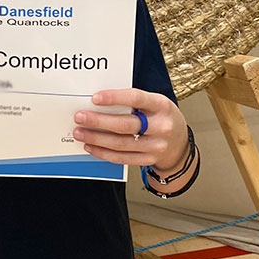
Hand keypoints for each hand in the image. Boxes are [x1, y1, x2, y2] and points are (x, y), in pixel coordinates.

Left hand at [73, 88, 188, 171]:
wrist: (179, 143)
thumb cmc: (160, 117)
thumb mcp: (154, 103)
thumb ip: (132, 102)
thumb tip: (98, 102)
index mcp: (161, 105)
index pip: (136, 98)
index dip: (114, 98)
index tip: (94, 98)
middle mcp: (161, 126)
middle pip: (125, 124)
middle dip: (98, 121)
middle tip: (79, 116)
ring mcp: (156, 145)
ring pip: (120, 143)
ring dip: (96, 138)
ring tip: (80, 132)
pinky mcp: (149, 159)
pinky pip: (122, 158)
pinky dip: (103, 152)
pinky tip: (90, 146)